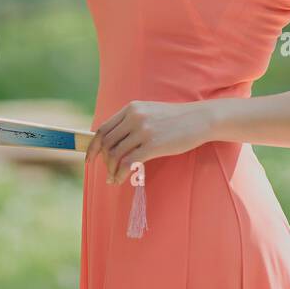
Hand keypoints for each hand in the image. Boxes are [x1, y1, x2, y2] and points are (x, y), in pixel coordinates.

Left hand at [84, 100, 213, 183]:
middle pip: (107, 142)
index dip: (93, 146)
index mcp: (131, 108)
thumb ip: (132, 122)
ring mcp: (143, 130)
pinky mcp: (153, 145)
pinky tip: (121, 180)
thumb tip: (113, 141)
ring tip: (113, 179)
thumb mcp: (150, 112)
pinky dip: (120, 174)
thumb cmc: (175, 119)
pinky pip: (128, 162)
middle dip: (103, 160)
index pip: (103, 128)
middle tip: (107, 172)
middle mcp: (134, 117)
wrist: (200, 119)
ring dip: (111, 170)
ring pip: (116, 154)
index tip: (90, 158)